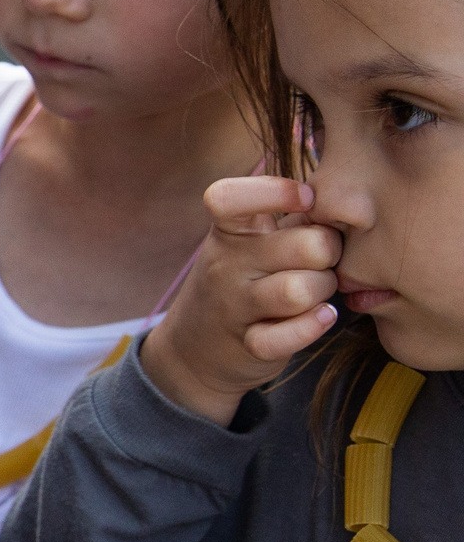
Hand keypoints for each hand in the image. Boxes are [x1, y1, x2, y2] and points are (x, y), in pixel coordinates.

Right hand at [139, 176, 340, 425]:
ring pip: (300, 291)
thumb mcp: (250, 243)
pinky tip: (321, 317)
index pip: (229, 198)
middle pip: (305, 246)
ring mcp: (234, 306)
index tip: (307, 199)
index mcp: (227, 232)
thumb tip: (347, 193)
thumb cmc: (243, 281)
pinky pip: (289, 336)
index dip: (276, 191)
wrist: (193, 349)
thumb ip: (292, 218)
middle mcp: (226, 265)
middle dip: (329, 252)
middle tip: (324, 259)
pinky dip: (314, 326)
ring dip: (323, 290)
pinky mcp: (249, 344)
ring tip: (319, 290)